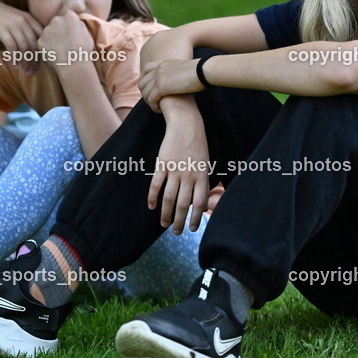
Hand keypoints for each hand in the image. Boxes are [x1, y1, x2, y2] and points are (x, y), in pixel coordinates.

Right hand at [0, 0, 42, 74]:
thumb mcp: (15, 20)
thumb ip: (25, 30)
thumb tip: (33, 48)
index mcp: (30, 19)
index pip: (42, 39)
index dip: (43, 53)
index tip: (42, 65)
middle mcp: (24, 21)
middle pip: (35, 45)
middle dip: (35, 62)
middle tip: (34, 73)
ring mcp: (14, 25)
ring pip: (25, 48)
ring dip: (26, 63)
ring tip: (26, 73)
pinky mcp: (3, 30)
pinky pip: (13, 47)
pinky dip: (15, 58)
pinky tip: (15, 66)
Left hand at [39, 11, 94, 75]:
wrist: (74, 65)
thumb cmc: (84, 50)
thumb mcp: (87, 34)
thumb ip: (79, 25)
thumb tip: (75, 22)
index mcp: (70, 17)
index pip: (67, 15)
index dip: (70, 24)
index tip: (72, 31)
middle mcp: (56, 20)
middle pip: (56, 22)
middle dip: (59, 29)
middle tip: (65, 41)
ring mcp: (46, 31)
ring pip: (48, 32)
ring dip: (52, 38)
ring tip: (61, 49)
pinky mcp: (40, 41)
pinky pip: (43, 42)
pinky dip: (47, 47)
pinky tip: (55, 54)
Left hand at [138, 58, 203, 112]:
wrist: (204, 71)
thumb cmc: (201, 72)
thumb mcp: (185, 68)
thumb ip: (177, 72)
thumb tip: (177, 79)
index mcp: (164, 63)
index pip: (146, 69)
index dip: (144, 80)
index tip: (148, 89)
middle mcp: (159, 69)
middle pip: (142, 83)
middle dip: (145, 94)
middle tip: (153, 103)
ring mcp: (158, 77)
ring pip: (145, 93)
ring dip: (149, 103)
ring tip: (157, 108)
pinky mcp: (161, 87)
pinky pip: (151, 99)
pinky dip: (154, 106)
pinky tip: (160, 111)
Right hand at [147, 98, 209, 233]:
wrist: (186, 125)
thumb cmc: (198, 146)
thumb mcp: (206, 165)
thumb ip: (203, 183)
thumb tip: (202, 205)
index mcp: (202, 176)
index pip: (199, 203)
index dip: (195, 218)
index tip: (192, 228)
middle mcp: (189, 175)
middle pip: (183, 204)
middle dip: (179, 221)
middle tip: (176, 232)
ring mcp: (174, 170)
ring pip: (168, 198)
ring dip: (165, 214)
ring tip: (163, 224)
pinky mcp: (162, 164)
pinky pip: (156, 184)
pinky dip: (152, 197)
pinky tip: (151, 206)